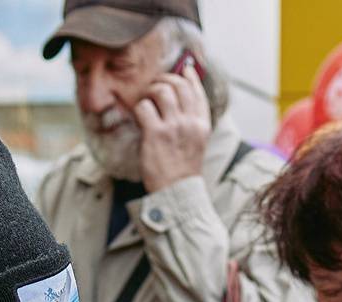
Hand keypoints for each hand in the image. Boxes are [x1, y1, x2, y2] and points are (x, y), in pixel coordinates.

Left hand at [133, 65, 210, 191]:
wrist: (177, 192)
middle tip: (155, 86)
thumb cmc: (183, 169)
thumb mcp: (196, 143)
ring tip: (146, 100)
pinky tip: (139, 116)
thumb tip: (183, 100)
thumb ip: (192, 122)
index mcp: (202, 124)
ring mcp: (173, 127)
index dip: (189, 77)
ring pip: (161, 91)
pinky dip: (139, 108)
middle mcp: (190, 122)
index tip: (183, 69)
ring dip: (150, 91)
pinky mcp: (155, 134)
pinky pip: (144, 107)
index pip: (197, 91)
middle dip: (164, 80)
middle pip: (178, 85)